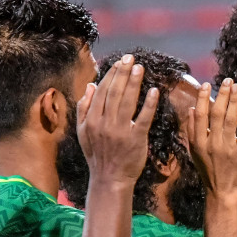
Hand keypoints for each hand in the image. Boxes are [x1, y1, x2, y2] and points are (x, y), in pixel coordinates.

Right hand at [78, 53, 159, 185]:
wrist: (110, 179)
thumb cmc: (98, 155)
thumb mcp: (83, 132)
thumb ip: (84, 108)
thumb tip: (90, 85)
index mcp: (91, 120)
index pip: (102, 91)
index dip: (111, 75)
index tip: (119, 62)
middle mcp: (104, 123)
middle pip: (114, 92)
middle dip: (122, 73)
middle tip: (131, 58)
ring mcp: (120, 131)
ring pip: (127, 101)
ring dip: (134, 82)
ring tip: (140, 67)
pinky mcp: (136, 139)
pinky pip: (143, 118)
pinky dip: (149, 103)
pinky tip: (154, 91)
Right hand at [186, 78, 236, 201]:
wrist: (222, 194)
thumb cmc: (210, 172)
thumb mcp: (195, 152)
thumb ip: (193, 131)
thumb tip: (192, 109)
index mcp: (198, 141)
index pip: (200, 115)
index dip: (204, 98)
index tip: (207, 84)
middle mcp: (211, 143)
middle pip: (216, 114)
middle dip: (222, 95)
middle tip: (228, 80)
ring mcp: (226, 149)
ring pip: (230, 121)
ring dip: (234, 102)